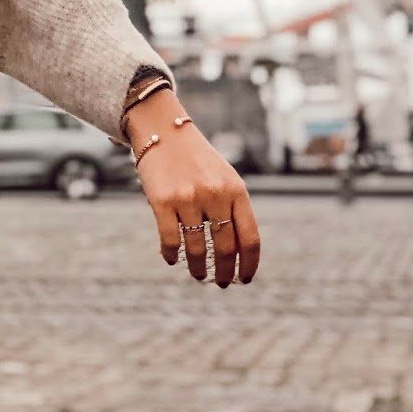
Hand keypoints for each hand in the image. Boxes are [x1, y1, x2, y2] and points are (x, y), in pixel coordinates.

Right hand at [125, 90, 260, 286]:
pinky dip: (171, 254)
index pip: (250, 238)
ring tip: (198, 274)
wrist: (163, 129)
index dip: (249, 265)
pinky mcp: (162, 200)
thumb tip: (239, 254)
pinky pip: (170, 240)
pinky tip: (171, 258)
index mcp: (236, 190)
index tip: (244, 279)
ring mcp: (188, 198)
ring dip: (198, 268)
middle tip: (221, 282)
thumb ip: (233, 209)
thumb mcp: (224, 178)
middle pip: (226, 248)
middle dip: (225, 272)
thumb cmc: (197, 159)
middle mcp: (215, 194)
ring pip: (197, 249)